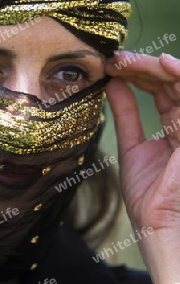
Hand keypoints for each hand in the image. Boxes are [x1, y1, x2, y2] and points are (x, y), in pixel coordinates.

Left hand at [105, 52, 179, 283]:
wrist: (157, 224)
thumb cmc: (148, 192)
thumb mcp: (131, 144)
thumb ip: (126, 113)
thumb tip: (112, 84)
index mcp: (173, 125)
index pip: (159, 88)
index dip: (136, 73)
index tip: (111, 65)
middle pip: (169, 80)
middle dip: (142, 65)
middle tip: (116, 59)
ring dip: (155, 66)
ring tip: (129, 59)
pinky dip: (179, 77)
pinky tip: (162, 64)